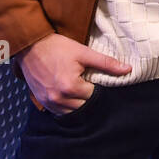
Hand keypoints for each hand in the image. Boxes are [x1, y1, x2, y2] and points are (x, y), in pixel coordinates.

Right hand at [14, 33, 130, 113]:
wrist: (31, 46)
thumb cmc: (57, 47)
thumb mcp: (83, 52)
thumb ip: (106, 63)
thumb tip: (128, 70)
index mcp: (70, 86)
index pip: (94, 97)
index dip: (98, 89)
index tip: (96, 80)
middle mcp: (59, 98)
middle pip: (83, 107)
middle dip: (89, 98)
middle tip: (89, 85)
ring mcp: (49, 102)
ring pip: (72, 112)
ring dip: (78, 104)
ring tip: (79, 90)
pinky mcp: (42, 102)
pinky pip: (59, 112)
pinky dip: (67, 106)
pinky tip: (69, 95)